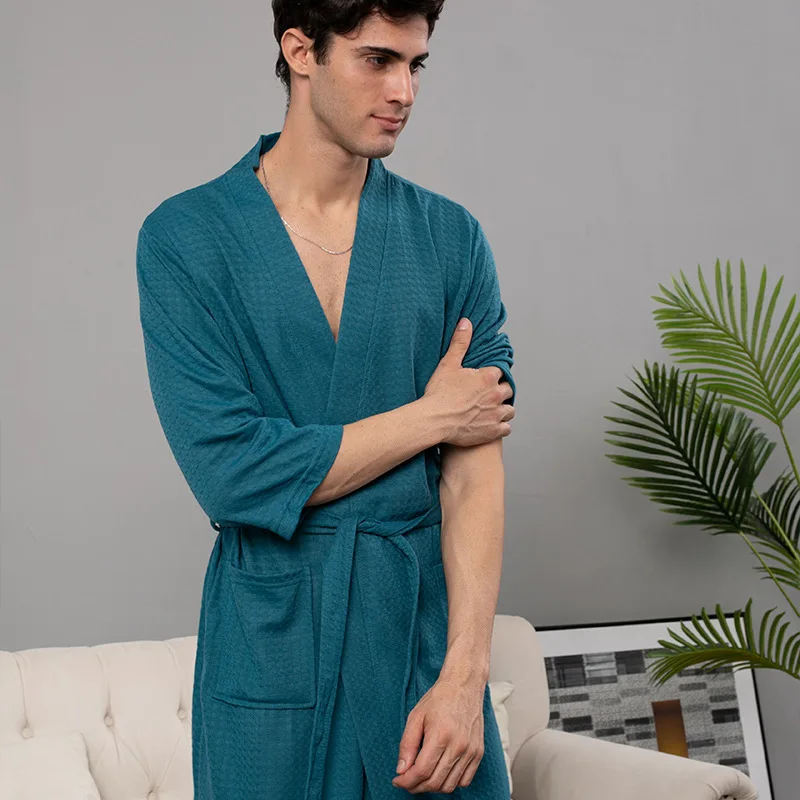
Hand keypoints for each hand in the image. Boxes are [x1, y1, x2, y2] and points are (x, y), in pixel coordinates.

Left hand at [391, 676, 485, 793]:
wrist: (464, 685)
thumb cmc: (439, 698)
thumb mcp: (416, 716)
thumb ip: (407, 744)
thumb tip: (401, 770)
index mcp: (441, 735)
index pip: (421, 771)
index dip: (406, 781)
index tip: (397, 780)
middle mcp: (458, 746)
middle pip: (434, 782)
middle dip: (416, 787)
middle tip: (406, 781)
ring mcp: (470, 751)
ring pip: (449, 786)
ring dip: (432, 787)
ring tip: (421, 778)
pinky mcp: (478, 753)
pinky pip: (464, 781)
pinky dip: (450, 783)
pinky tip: (440, 773)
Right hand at [422, 318, 514, 447]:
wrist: (434, 420)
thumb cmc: (439, 394)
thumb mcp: (448, 364)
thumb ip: (460, 343)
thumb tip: (466, 322)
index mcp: (488, 377)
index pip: (501, 372)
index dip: (494, 375)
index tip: (487, 378)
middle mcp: (496, 395)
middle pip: (508, 390)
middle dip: (500, 391)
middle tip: (488, 394)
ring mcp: (496, 414)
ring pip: (510, 410)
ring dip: (503, 409)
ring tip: (493, 409)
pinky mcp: (493, 430)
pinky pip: (506, 428)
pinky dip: (501, 426)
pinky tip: (492, 424)